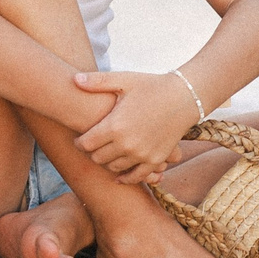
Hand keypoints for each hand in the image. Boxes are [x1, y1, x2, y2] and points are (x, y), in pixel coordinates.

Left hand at [71, 69, 199, 183]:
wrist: (184, 97)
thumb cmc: (151, 86)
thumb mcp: (124, 80)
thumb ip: (97, 82)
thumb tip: (74, 80)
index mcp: (115, 126)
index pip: (86, 144)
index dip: (78, 142)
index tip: (78, 138)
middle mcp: (127, 144)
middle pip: (97, 158)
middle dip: (91, 152)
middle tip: (91, 145)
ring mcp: (142, 155)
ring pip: (113, 168)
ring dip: (107, 162)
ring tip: (106, 152)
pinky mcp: (155, 160)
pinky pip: (136, 176)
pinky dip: (126, 178)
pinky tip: (119, 176)